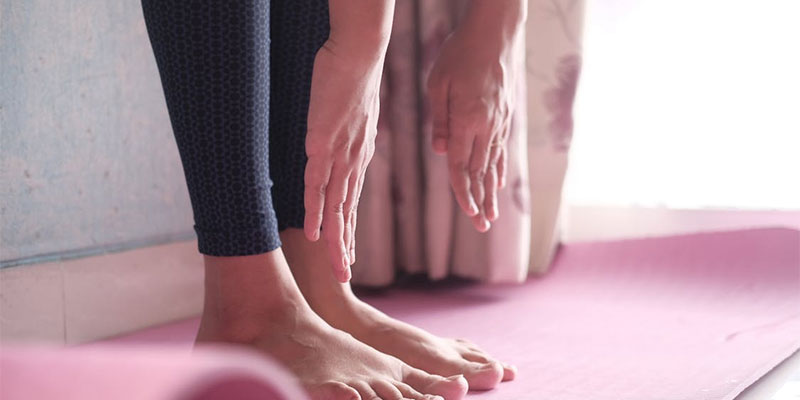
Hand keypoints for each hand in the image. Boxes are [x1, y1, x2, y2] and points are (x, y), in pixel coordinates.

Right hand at [303, 39, 383, 281]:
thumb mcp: (349, 115)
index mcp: (357, 157)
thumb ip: (342, 135)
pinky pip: (317, 185)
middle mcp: (351, 163)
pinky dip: (314, 211)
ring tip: (336, 267)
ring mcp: (338, 156)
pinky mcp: (323, 146)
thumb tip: (331, 142)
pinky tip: (313, 232)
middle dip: (345, 246)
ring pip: (335, 207)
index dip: (347, 229)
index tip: (347, 253)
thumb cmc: (350, 80)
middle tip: (345, 275)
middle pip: (345, 212)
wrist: (357, 58)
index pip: (350, 201)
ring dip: (334, 239)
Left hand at [427, 10, 521, 231]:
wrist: (493, 35)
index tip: (468, 214)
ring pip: (492, 164)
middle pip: (480, 172)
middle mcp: (486, 127)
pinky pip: (500, 149)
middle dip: (480, 201)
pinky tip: (498, 184)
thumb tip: (442, 153)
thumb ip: (440, 121)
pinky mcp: (503, 117)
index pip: (463, 167)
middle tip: (482, 227)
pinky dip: (499, 169)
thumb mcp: (438, 85)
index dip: (465, 193)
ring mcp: (498, 123)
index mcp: (468, 121)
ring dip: (491, 192)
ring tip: (492, 216)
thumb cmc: (458, 56)